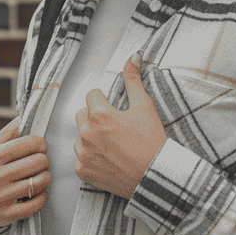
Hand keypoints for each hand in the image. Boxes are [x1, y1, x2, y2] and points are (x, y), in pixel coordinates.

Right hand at [0, 119, 50, 226]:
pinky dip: (42, 196)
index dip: (41, 143)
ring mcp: (0, 197)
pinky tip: (37, 192)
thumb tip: (26, 117)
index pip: (28, 143)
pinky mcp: (6, 214)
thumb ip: (8, 133)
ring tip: (40, 176)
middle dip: (44, 161)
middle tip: (39, 163)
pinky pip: (37, 203)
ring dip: (45, 178)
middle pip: (38, 162)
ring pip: (40, 182)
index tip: (40, 146)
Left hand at [74, 54, 166, 198]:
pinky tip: (108, 160)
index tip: (116, 111)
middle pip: (82, 115)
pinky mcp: (83, 171)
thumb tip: (132, 56)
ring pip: (80, 137)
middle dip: (95, 118)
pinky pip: (81, 159)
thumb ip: (133, 80)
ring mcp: (83, 153)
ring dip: (91, 138)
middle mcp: (86, 133)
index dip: (105, 101)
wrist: (155, 178)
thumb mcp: (145, 107)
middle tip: (115, 129)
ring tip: (113, 146)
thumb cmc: (152, 142)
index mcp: (99, 114)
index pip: (91, 95)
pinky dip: (91, 159)